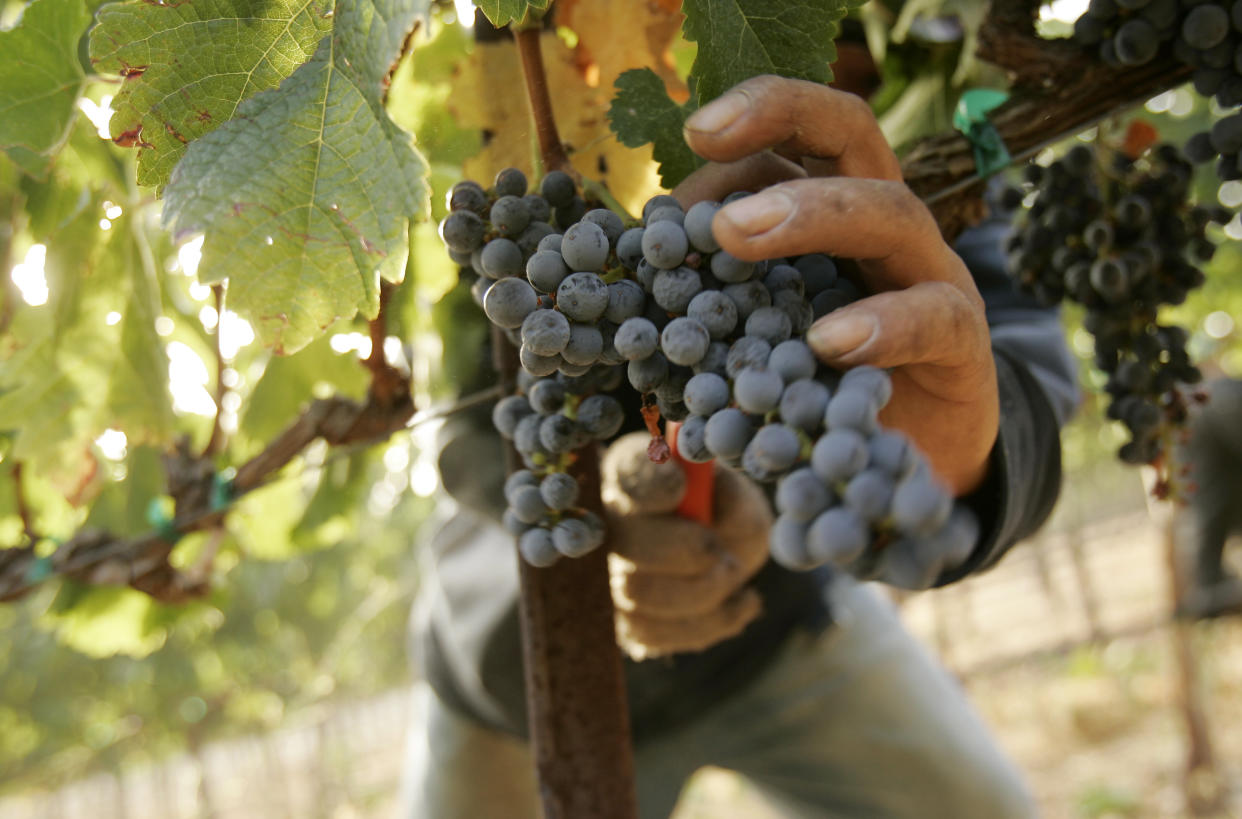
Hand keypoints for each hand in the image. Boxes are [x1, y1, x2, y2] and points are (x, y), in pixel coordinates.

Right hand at [601, 432, 769, 658]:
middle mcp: (607, 521)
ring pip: (636, 593)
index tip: (680, 487)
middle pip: (625, 542)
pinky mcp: (621, 621)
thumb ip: (732, 499)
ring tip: (734, 573)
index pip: (626, 473)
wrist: (725, 555)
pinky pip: (652, 633)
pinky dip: (709, 623)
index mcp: (634, 473)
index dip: (648, 483)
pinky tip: (740, 602)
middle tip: (725, 555)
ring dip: (702, 591)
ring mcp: (606, 575)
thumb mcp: (739, 499)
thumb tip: (717, 515)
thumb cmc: (724, 515)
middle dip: (687, 552)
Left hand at [674, 75, 998, 495]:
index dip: (757, 114)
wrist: (898, 467)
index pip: (801, 132)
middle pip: (852, 133)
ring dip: (812, 214)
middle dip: (781, 125)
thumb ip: (705, 295)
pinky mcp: (965, 344)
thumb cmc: (812, 386)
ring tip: (736, 234)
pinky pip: (935, 317)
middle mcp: (885, 225)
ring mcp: (933, 276)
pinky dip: (882, 324)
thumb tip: (634, 265)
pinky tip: (828, 341)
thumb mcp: (749, 332)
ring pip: (893, 211)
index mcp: (830, 207)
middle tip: (709, 167)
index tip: (697, 130)